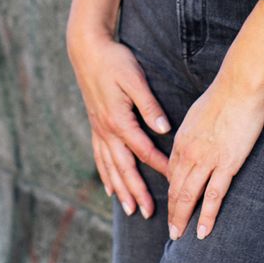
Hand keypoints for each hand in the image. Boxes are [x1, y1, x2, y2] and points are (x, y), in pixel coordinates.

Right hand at [68, 30, 171, 218]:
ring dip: (120, 190)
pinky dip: (105, 175)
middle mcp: (106, 130)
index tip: (176, 181)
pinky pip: (100, 157)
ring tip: (130, 210)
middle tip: (150, 213)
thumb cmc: (114, 61)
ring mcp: (98, 130)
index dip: (161, 167)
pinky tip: (110, 188)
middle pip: (124, 168)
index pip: (144, 151)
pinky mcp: (95, 126)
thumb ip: (149, 106)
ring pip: (110, 167)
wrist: (87, 50)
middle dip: (137, 191)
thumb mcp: (134, 79)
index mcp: (119, 121)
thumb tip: (164, 128)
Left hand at [168, 77, 263, 241]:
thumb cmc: (224, 95)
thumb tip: (194, 142)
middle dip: (171, 212)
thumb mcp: (198, 113)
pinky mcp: (226, 164)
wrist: (240, 86)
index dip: (171, 191)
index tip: (174, 204)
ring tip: (179, 236)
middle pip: (175, 189)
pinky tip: (203, 231)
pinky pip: (213, 196)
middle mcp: (188, 153)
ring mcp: (206, 160)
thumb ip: (194, 132)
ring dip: (182, 218)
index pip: (172, 172)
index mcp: (181, 140)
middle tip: (171, 231)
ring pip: (189, 196)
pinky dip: (207, 216)